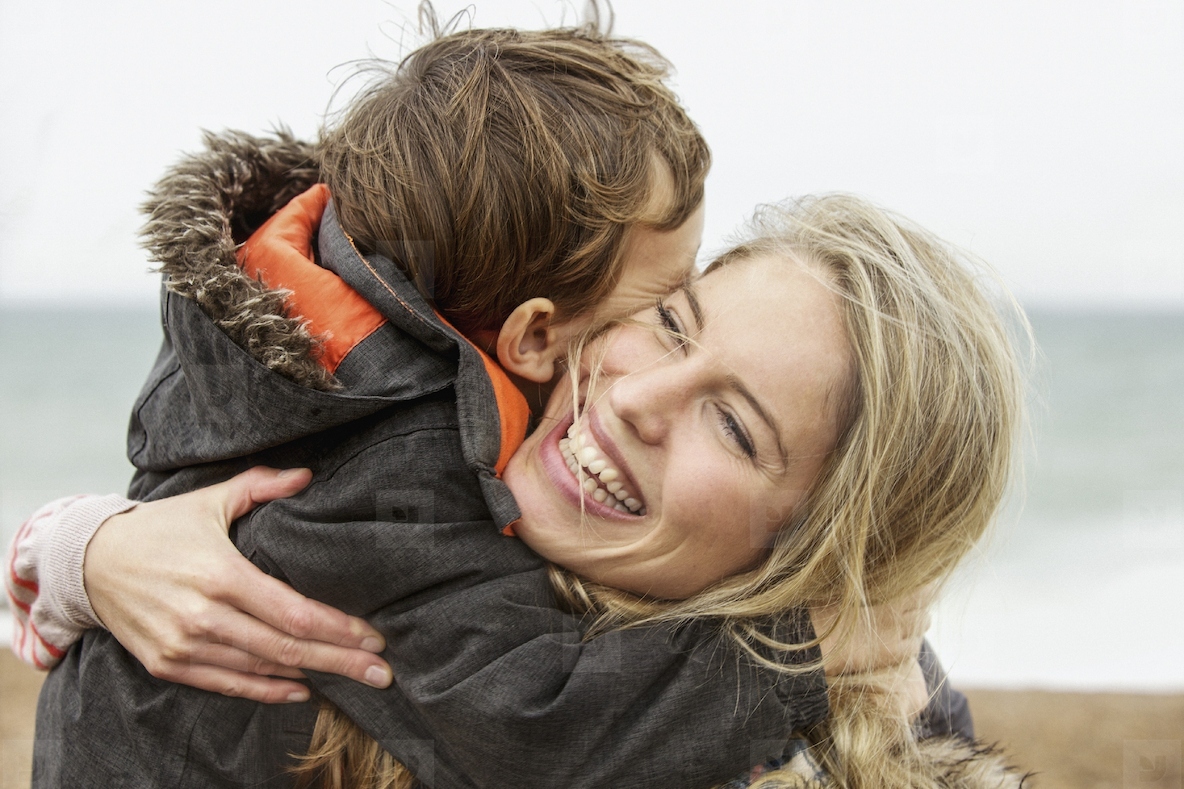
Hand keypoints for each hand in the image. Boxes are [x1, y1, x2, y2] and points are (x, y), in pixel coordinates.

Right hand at [83, 466, 392, 702]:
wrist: (90, 562)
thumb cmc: (161, 527)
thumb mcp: (211, 500)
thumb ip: (261, 486)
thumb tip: (307, 475)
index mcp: (221, 573)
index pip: (293, 612)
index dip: (338, 628)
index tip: (373, 637)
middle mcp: (203, 615)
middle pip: (286, 648)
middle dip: (340, 661)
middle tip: (382, 672)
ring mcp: (184, 645)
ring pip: (261, 670)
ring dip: (311, 676)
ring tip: (354, 679)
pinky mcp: (167, 664)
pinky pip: (226, 685)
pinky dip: (266, 691)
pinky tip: (301, 689)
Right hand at [812, 584, 935, 676]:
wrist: (815, 641)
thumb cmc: (821, 607)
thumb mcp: (843, 583)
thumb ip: (867, 576)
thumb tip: (872, 560)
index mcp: (887, 593)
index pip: (922, 586)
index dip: (925, 583)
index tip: (922, 579)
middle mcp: (897, 614)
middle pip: (924, 605)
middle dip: (921, 600)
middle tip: (912, 597)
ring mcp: (896, 635)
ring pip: (922, 624)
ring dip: (918, 618)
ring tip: (907, 615)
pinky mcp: (892, 654)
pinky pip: (915, 646)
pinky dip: (913, 639)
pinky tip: (903, 636)